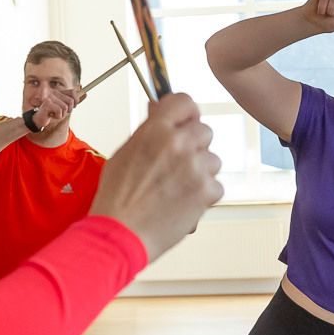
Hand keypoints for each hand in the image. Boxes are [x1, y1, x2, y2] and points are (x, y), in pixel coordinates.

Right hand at [33, 90, 76, 132]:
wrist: (39, 119)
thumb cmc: (52, 113)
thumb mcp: (64, 107)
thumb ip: (73, 101)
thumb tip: (85, 94)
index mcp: (58, 91)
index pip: (73, 92)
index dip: (76, 100)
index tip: (74, 106)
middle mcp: (54, 92)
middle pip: (71, 101)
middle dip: (68, 110)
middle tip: (61, 112)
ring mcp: (50, 97)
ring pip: (65, 107)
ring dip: (62, 114)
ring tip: (55, 113)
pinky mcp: (47, 103)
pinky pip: (59, 111)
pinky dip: (57, 116)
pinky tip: (51, 115)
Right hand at [88, 93, 223, 259]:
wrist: (121, 233)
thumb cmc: (117, 198)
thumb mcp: (125, 153)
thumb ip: (148, 130)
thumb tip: (158, 110)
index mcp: (156, 129)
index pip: (185, 101)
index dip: (186, 113)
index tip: (185, 123)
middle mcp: (179, 143)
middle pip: (205, 131)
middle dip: (195, 146)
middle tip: (178, 165)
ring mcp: (196, 167)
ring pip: (213, 160)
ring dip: (200, 172)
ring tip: (176, 189)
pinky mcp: (207, 191)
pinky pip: (216, 185)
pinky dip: (204, 196)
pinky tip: (182, 202)